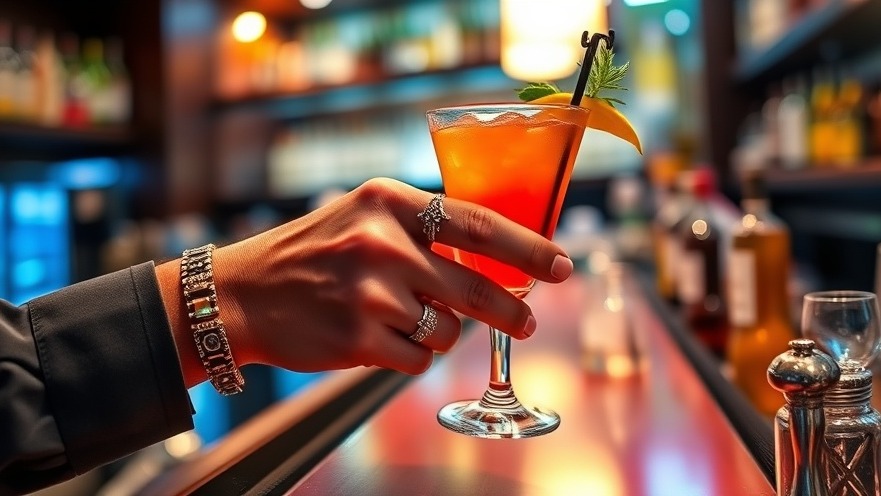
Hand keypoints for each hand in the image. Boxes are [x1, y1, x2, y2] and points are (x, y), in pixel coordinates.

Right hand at [163, 178, 573, 379]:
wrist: (241, 294)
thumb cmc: (311, 253)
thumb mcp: (363, 216)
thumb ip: (422, 229)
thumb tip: (495, 258)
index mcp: (389, 202)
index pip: (479, 225)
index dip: (529, 249)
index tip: (561, 265)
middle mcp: (382, 243)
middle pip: (476, 286)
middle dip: (512, 310)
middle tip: (528, 321)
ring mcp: (370, 293)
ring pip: (447, 329)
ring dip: (439, 331)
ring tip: (401, 318)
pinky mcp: (358, 338)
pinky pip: (419, 358)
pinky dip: (412, 354)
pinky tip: (380, 339)